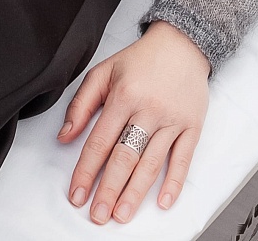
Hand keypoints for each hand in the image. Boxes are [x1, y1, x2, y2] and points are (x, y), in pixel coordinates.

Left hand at [57, 21, 210, 223]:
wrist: (183, 43)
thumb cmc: (141, 59)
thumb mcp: (103, 71)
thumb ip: (81, 104)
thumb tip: (65, 136)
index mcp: (123, 96)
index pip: (100, 141)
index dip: (86, 171)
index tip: (77, 193)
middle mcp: (148, 109)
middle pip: (125, 157)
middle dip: (109, 190)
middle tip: (98, 214)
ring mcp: (172, 119)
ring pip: (151, 163)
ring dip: (136, 193)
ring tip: (122, 214)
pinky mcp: (192, 126)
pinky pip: (183, 159)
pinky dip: (174, 182)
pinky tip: (163, 201)